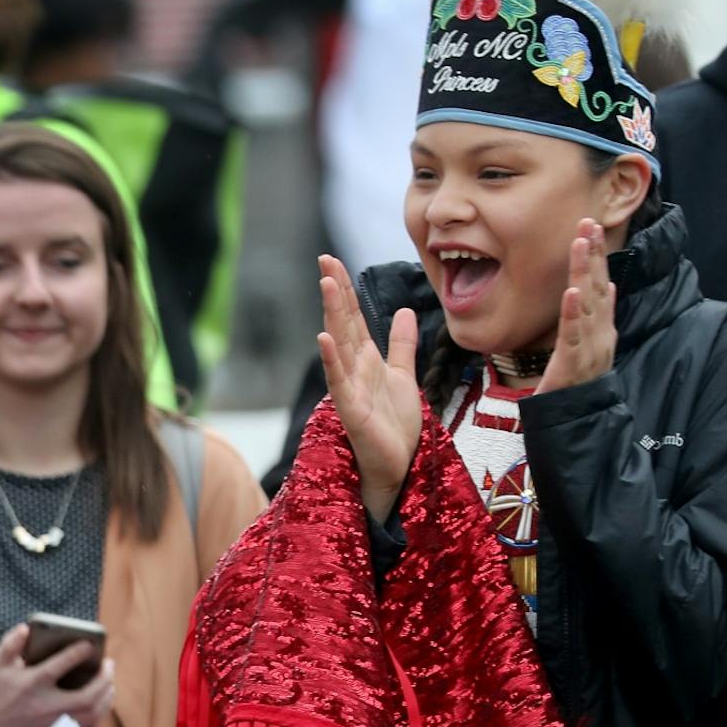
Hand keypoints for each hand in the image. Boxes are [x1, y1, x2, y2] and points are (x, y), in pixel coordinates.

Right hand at [0, 622, 114, 726]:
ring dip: (106, 695)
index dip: (77, 653)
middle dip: (103, 679)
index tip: (90, 644)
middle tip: (109, 663)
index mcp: (31, 683)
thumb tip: (26, 628)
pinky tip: (104, 695)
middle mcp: (45, 703)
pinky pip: (88, 721)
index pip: (58, 667)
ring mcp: (53, 718)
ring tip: (110, 679)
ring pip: (91, 713)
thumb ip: (10, 643)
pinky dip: (101, 709)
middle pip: (85, 697)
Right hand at [317, 253, 421, 522]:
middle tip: (326, 261)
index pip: (352, 318)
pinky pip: (340, 382)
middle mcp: (353, 370)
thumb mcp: (402, 376)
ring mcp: (350, 389)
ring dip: (332, 315)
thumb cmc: (395, 426)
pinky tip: (324, 339)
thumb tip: (402, 310)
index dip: (345, 290)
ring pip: (340, 345)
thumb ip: (400, 345)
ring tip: (327, 285)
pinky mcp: (352, 411)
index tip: (333, 262)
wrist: (397, 465)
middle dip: (335, 292)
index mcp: (365, 360)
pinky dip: (331, 360)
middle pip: (343, 324)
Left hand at [536, 218, 617, 394]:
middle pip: (598, 287)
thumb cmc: (577, 382)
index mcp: (602, 328)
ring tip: (580, 244)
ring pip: (587, 304)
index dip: (597, 256)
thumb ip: (598, 316)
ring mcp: (589, 348)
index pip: (601, 284)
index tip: (590, 228)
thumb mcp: (588, 344)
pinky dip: (573, 313)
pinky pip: (573, 334)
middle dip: (593, 254)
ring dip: (585, 272)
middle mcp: (600, 334)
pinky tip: (572, 292)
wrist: (576, 420)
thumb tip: (609, 285)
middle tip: (587, 222)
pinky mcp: (573, 363)